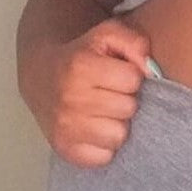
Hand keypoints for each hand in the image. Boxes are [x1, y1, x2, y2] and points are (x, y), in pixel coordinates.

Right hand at [28, 17, 152, 167]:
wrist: (42, 77)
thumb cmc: (83, 55)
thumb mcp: (107, 34)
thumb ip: (135, 42)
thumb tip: (149, 69)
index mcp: (80, 66)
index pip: (133, 79)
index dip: (131, 75)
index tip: (118, 74)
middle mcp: (70, 99)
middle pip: (128, 108)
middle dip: (124, 98)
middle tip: (110, 92)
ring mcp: (66, 128)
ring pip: (119, 135)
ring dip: (116, 123)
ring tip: (104, 110)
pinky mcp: (65, 150)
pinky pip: (105, 156)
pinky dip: (104, 144)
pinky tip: (95, 127)